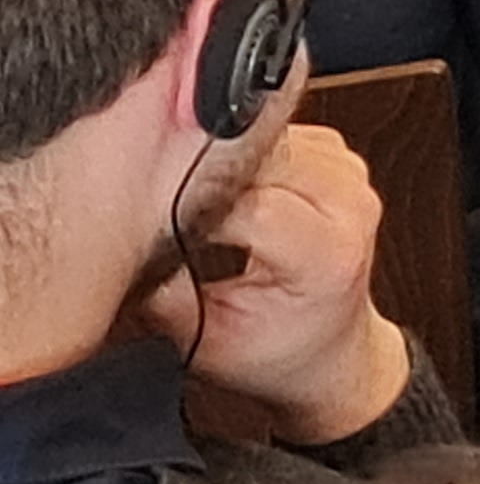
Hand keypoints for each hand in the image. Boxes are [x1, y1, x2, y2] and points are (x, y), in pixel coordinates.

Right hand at [139, 121, 413, 446]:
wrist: (327, 345)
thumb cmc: (274, 349)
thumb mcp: (204, 338)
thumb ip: (166, 287)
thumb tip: (125, 238)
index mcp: (328, 254)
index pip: (252, 204)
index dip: (196, 207)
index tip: (160, 224)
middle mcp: (350, 203)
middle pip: (259, 161)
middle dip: (206, 180)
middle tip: (171, 210)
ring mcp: (348, 174)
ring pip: (265, 139)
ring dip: (224, 165)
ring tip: (201, 205)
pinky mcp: (337, 156)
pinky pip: (277, 134)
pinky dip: (243, 156)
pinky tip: (230, 188)